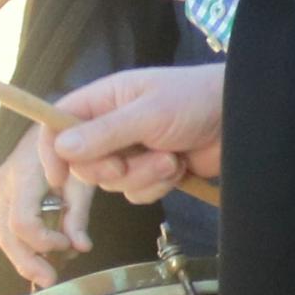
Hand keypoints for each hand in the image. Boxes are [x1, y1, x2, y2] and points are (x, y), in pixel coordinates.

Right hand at [0, 120, 82, 289]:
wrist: (61, 118)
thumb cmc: (78, 142)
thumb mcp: (85, 174)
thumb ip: (79, 211)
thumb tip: (79, 247)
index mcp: (24, 173)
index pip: (22, 221)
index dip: (43, 241)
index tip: (67, 245)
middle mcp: (7, 182)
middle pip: (7, 234)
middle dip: (27, 261)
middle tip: (50, 280)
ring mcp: (4, 188)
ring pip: (5, 235)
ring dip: (28, 256)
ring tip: (52, 269)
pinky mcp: (10, 193)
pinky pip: (13, 226)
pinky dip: (30, 244)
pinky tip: (51, 253)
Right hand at [43, 65, 226, 206]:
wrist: (242, 120)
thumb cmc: (195, 101)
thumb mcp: (149, 113)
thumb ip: (105, 132)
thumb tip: (61, 148)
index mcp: (103, 100)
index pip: (57, 125)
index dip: (52, 152)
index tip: (58, 177)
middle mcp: (111, 126)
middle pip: (83, 164)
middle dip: (110, 169)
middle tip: (130, 161)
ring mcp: (131, 151)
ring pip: (113, 183)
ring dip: (143, 176)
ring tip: (171, 158)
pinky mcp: (151, 172)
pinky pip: (136, 194)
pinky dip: (157, 186)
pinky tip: (179, 168)